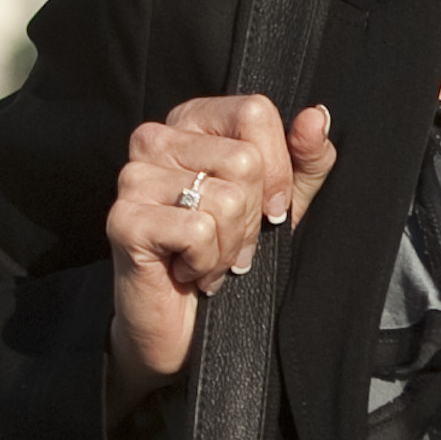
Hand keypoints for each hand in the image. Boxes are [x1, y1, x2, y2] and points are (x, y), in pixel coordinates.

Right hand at [107, 93, 335, 414]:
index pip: (253, 112)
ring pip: (225, 198)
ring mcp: (134, 177)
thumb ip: (305, 159)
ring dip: (229, 246)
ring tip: (210, 259)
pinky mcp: (124, 219)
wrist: (183, 327)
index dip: (277, 169)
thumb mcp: (281, 203)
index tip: (268, 209)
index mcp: (192, 121)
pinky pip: (198, 231)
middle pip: (244, 160)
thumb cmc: (229, 255)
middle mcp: (156, 138)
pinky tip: (189, 270)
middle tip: (231, 244)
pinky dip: (206, 262)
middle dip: (252, 217)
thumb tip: (316, 117)